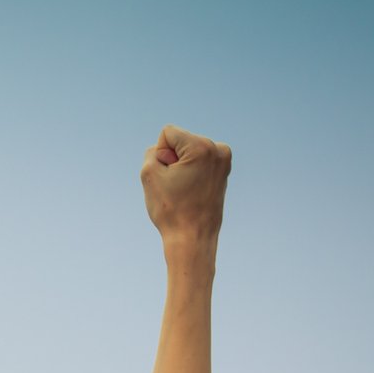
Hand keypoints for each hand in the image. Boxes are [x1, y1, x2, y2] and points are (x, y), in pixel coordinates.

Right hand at [140, 124, 230, 244]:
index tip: (169, 177)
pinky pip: (197, 161)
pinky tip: (192, 190)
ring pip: (188, 152)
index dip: (160, 155)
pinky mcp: (223, 170)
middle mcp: (218, 149)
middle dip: (172, 160)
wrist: (192, 239)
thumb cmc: (170, 210)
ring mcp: (224, 160)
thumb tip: (167, 150)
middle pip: (180, 141)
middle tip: (177, 187)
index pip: (168, 133)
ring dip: (180, 167)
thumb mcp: (149, 174)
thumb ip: (152, 152)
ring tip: (185, 190)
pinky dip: (190, 172)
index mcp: (202, 146)